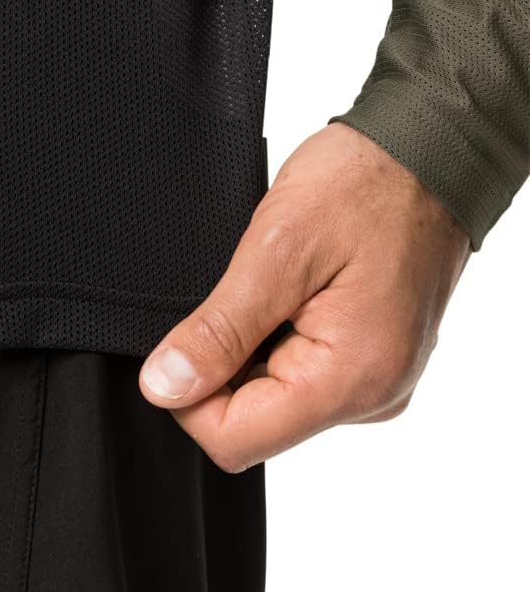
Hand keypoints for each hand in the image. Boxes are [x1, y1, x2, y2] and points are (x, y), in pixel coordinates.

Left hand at [139, 122, 471, 472]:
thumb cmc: (364, 186)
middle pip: (254, 424)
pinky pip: (302, 374)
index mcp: (352, 379)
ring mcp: (376, 381)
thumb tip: (166, 386)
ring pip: (273, 399)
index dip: (188, 395)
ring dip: (252, 348)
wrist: (426, 151)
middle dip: (223, 365)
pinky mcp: (372, 361)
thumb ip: (220, 330)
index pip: (236, 440)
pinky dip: (278, 338)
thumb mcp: (276, 251)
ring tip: (273, 284)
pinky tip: (291, 291)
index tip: (184, 336)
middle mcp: (372, 396)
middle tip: (239, 292)